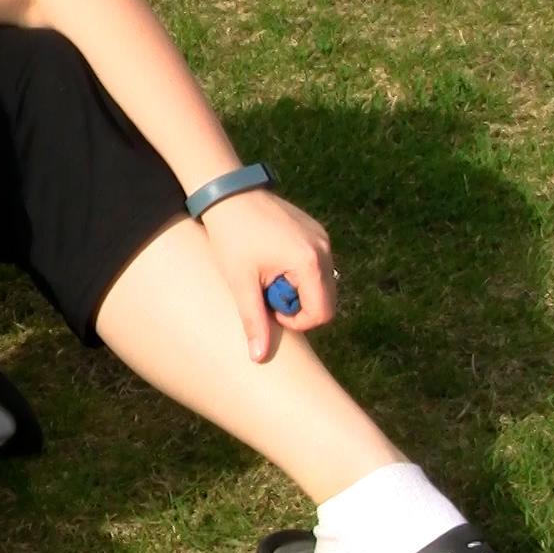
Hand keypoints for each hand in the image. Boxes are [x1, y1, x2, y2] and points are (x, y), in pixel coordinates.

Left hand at [198, 188, 336, 361]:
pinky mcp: (316, 231)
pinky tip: (272, 262)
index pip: (321, 313)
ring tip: (267, 276)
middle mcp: (324, 249)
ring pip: (322, 283)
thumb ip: (254, 321)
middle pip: (326, 300)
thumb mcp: (240, 283)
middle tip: (265, 292)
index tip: (269, 309)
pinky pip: (317, 265)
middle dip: (297, 305)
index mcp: (309, 263)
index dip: (296, 321)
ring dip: (297, 289)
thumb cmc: (231, 237)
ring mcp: (322, 238)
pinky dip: (299, 273)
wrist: (228, 194)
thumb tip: (259, 358)